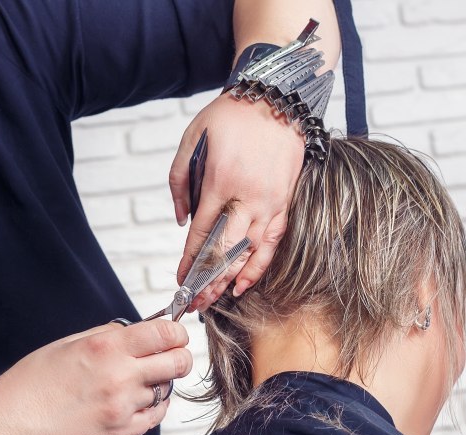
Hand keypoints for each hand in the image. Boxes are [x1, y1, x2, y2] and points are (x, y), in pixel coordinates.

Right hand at [0, 320, 190, 434]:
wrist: (13, 424)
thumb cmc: (34, 381)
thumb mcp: (71, 342)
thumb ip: (110, 333)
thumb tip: (140, 330)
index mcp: (107, 347)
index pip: (165, 334)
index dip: (176, 333)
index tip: (174, 335)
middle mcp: (120, 376)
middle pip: (178, 362)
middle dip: (179, 356)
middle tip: (168, 356)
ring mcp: (123, 406)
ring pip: (167, 388)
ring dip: (159, 382)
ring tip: (137, 380)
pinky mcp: (121, 431)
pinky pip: (157, 415)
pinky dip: (153, 405)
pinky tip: (135, 400)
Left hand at [170, 92, 304, 307]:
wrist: (276, 99)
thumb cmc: (230, 117)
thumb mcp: (191, 138)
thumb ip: (180, 180)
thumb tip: (182, 220)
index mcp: (220, 182)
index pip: (202, 233)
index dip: (189, 261)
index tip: (180, 280)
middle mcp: (247, 198)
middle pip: (225, 251)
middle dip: (207, 281)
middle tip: (193, 303)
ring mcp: (270, 203)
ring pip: (249, 253)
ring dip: (229, 280)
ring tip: (213, 301)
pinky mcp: (286, 203)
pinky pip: (272, 243)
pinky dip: (259, 267)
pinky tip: (245, 285)